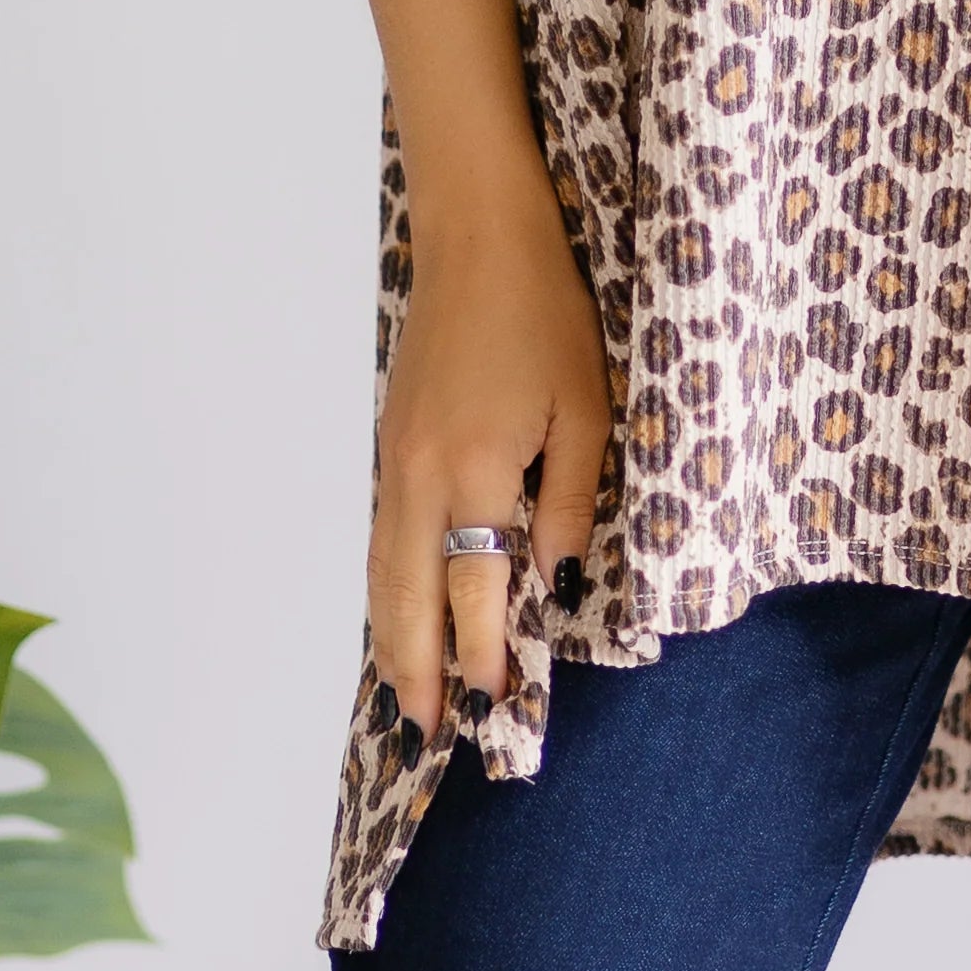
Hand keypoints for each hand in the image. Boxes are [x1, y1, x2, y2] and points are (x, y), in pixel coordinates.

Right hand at [368, 162, 613, 747]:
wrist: (478, 240)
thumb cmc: (547, 317)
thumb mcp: (586, 411)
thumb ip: (569, 503)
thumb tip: (553, 585)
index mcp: (476, 471)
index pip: (478, 589)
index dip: (486, 653)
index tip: (498, 706)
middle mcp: (421, 476)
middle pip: (411, 595)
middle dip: (420, 667)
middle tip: (430, 731)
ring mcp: (396, 459)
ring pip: (385, 570)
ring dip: (393, 637)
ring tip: (406, 693)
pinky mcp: (392, 442)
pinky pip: (383, 536)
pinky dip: (387, 588)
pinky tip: (401, 613)